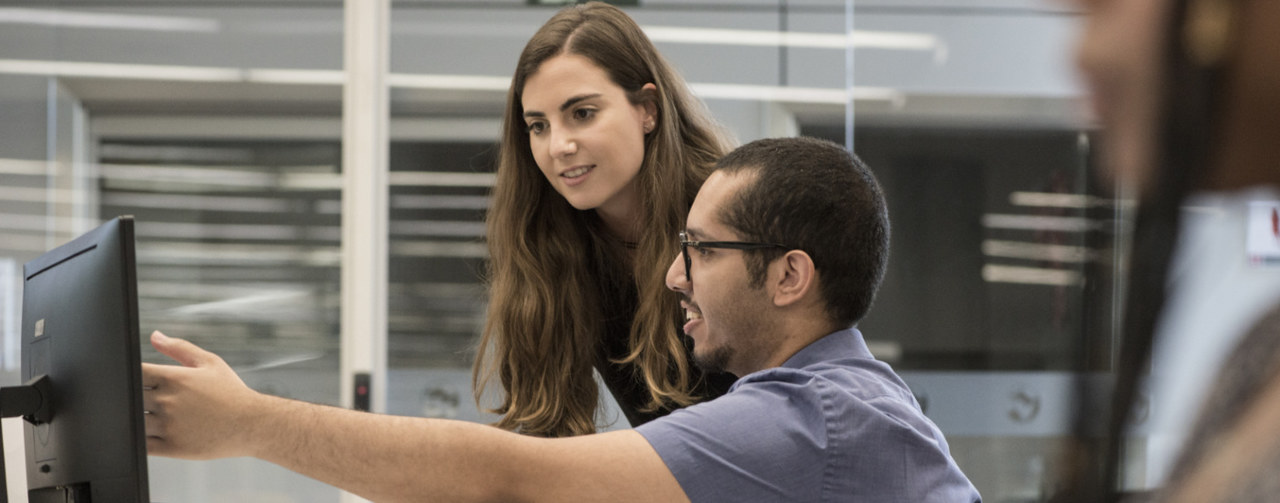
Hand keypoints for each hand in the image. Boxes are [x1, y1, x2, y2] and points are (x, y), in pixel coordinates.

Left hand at [142, 331, 263, 459]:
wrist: (253, 423)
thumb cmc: (232, 392)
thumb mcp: (210, 363)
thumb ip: (179, 348)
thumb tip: (154, 335)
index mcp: (174, 378)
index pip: (134, 372)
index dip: (130, 374)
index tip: (135, 378)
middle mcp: (168, 401)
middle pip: (129, 397)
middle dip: (130, 396)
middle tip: (143, 398)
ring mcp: (169, 425)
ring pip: (132, 421)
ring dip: (134, 417)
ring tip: (148, 415)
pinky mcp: (172, 447)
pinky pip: (141, 444)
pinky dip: (138, 438)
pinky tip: (150, 432)